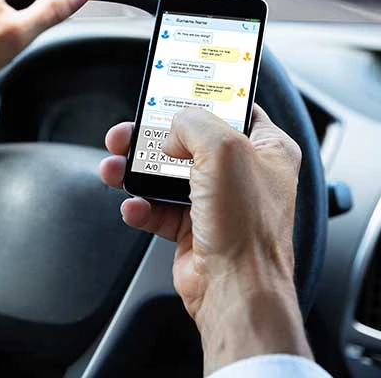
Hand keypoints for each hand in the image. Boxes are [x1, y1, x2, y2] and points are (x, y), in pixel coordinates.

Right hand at [100, 106, 311, 373]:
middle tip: (128, 132)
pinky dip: (142, 206)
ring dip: (137, 170)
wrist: (233, 290)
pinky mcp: (193, 227)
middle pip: (189, 140)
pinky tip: (134, 206)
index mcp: (266, 149)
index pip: (234, 108)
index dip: (203, 97)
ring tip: (114, 167)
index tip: (175, 91)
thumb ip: (194, 123)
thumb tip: (173, 129)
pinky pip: (159, 208)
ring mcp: (217, 201)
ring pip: (167, 174)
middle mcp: (242, 173)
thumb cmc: (246, 227)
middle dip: (153, 137)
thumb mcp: (223, 150)